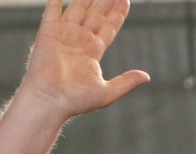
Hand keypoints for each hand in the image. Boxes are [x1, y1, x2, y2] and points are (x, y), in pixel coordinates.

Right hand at [21, 0, 150, 121]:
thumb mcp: (107, 92)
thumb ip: (126, 82)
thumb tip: (147, 77)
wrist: (50, 101)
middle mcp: (79, 39)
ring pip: (78, 6)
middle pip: (96, 12)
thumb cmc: (76, 101)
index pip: (109, 26)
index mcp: (93, 50)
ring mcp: (64, 33)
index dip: (117, 13)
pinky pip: (53, 8)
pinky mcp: (48, 32)